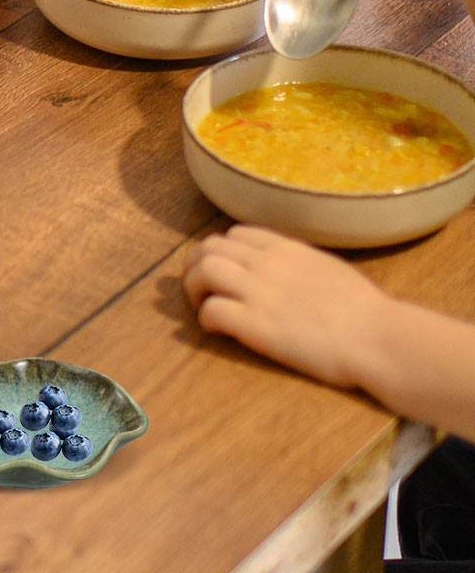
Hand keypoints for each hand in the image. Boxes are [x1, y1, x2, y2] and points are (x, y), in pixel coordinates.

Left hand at [182, 225, 389, 390]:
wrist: (379, 338)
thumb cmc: (366, 311)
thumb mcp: (328, 269)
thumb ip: (299, 264)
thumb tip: (286, 271)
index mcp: (286, 248)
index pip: (235, 234)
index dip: (222, 250)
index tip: (225, 269)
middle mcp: (266, 263)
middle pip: (209, 248)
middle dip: (196, 265)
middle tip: (200, 288)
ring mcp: (258, 292)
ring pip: (203, 271)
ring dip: (193, 288)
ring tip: (201, 306)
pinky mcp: (255, 325)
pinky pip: (212, 310)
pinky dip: (206, 319)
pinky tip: (217, 331)